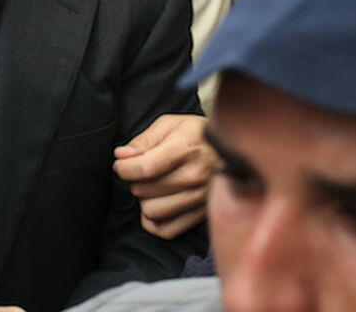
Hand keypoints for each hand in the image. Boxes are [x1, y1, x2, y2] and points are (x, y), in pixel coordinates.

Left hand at [114, 114, 216, 239]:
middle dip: (134, 180)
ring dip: (145, 200)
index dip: (124, 168)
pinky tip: (157, 203)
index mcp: (186, 149)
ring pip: (151, 212)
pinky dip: (154, 220)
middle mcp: (194, 176)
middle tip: (141, 171)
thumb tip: (121, 156)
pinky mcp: (201, 215)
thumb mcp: (170, 124)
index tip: (122, 163)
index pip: (144, 169)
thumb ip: (143, 140)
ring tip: (152, 186)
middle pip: (143, 190)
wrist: (233, 149)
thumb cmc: (197, 134)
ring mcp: (199, 198)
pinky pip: (165, 230)